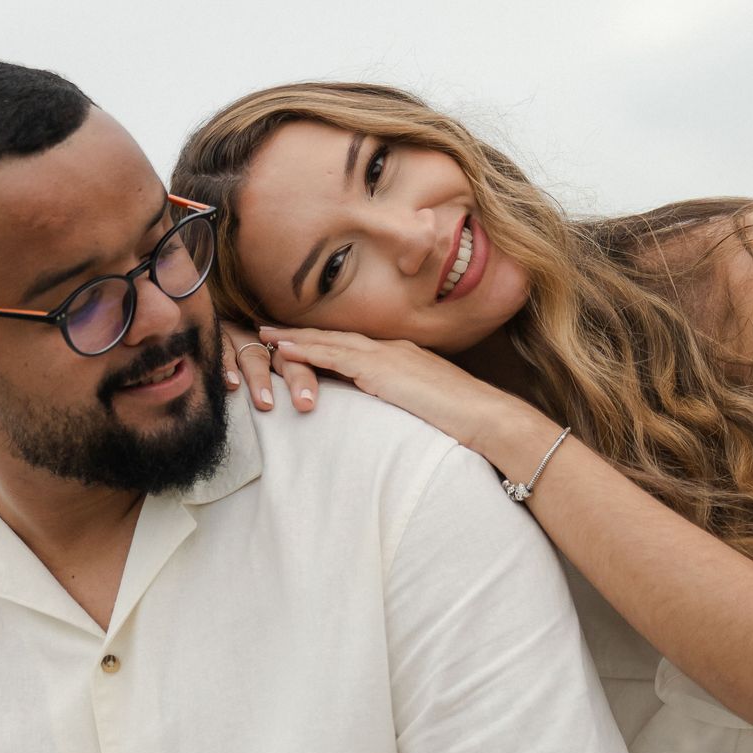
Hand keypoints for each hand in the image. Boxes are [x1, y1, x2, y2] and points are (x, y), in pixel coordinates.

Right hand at [219, 322, 321, 412]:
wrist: (195, 315)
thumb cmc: (234, 352)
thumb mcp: (261, 362)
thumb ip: (281, 378)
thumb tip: (309, 408)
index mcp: (278, 346)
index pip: (301, 360)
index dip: (310, 378)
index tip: (317, 404)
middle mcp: (260, 340)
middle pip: (285, 357)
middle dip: (297, 378)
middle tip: (305, 404)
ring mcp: (236, 335)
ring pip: (254, 356)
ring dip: (260, 379)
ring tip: (266, 404)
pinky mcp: (213, 335)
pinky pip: (221, 349)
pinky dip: (226, 366)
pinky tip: (230, 384)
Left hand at [256, 325, 557, 456]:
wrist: (487, 418)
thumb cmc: (465, 422)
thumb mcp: (428, 407)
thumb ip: (405, 404)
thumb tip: (390, 415)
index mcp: (404, 357)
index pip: (355, 346)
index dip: (325, 341)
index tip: (299, 339)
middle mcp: (392, 349)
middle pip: (337, 337)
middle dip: (303, 333)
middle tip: (269, 330)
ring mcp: (387, 355)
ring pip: (330, 342)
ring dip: (296, 338)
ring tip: (266, 336)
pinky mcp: (381, 368)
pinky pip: (334, 356)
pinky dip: (306, 350)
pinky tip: (284, 350)